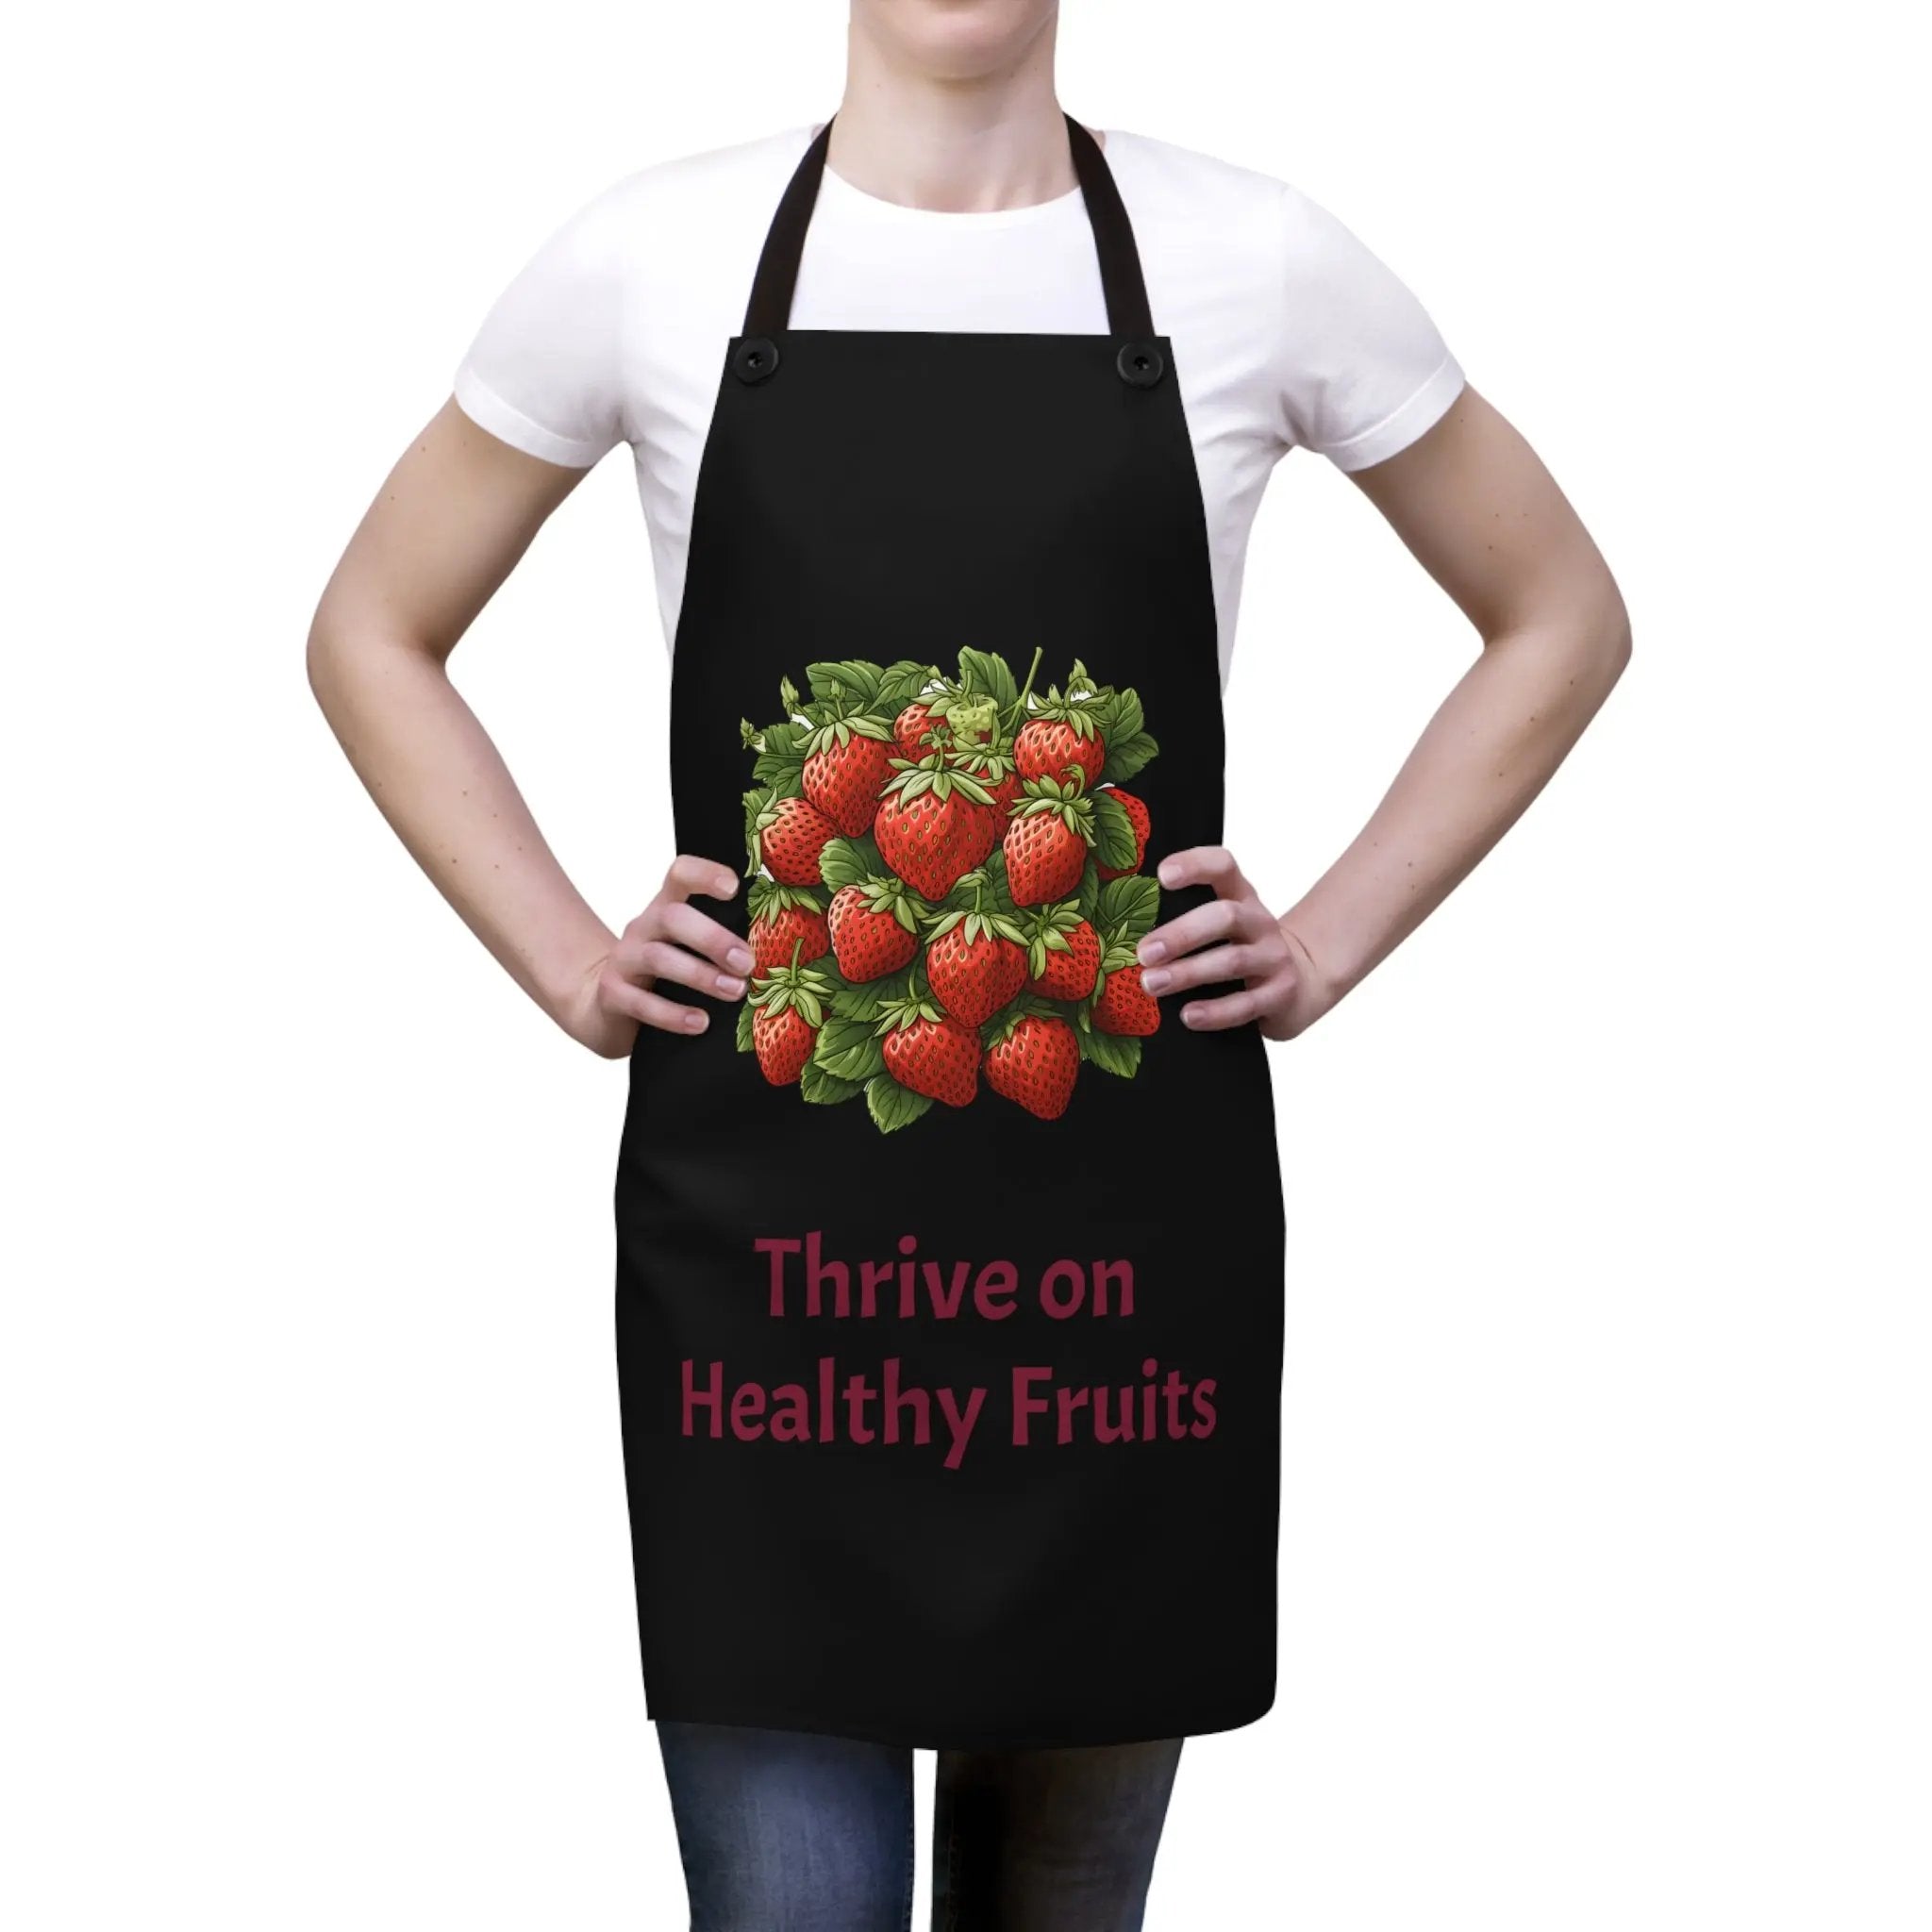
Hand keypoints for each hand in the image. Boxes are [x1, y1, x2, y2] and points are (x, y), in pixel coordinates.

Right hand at [566, 856, 751, 1057]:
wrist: (605, 1005)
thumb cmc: (663, 974)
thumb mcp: (686, 949)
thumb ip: (720, 942)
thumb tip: (779, 953)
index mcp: (667, 908)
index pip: (681, 874)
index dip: (705, 875)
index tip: (734, 888)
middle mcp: (643, 927)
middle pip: (673, 917)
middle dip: (712, 939)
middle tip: (746, 963)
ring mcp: (624, 959)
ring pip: (659, 958)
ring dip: (701, 976)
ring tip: (735, 992)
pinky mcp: (612, 994)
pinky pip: (641, 1003)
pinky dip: (674, 1014)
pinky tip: (700, 1023)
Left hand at [1136, 847, 1334, 1041]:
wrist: (1298, 983)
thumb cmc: (1239, 950)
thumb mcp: (1220, 927)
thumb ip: (1184, 920)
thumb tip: (1118, 939)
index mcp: (1240, 896)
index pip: (1223, 866)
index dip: (1195, 865)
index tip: (1162, 876)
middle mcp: (1259, 921)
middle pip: (1225, 916)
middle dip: (1181, 934)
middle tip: (1143, 953)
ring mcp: (1273, 957)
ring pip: (1232, 961)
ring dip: (1188, 973)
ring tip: (1151, 984)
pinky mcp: (1280, 994)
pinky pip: (1245, 1004)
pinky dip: (1215, 1012)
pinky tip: (1188, 1016)